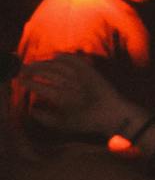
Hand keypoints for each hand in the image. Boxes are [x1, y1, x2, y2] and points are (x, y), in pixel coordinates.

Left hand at [20, 54, 138, 135]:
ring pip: (59, 67)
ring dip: (46, 64)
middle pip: (49, 73)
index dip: (30, 82)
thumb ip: (46, 118)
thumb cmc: (88, 122)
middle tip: (24, 68)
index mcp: (62, 98)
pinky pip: (76, 62)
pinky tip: (56, 56)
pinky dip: (67, 57)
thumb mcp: (63, 124)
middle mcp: (69, 86)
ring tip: (35, 63)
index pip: (42, 86)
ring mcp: (79, 78)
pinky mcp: (90, 73)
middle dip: (35, 70)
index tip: (20, 79)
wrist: (109, 116)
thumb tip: (31, 109)